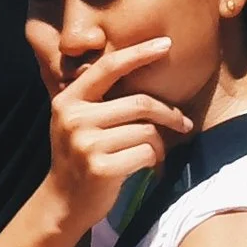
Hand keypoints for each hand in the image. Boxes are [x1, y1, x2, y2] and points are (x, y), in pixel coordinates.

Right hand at [47, 38, 189, 233]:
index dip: (138, 53)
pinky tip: (144, 166)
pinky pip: (146, 153)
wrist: (63, 202)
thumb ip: (98, 99)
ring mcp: (86, 144)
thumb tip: (143, 70)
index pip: (107, 67)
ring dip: (159, 143)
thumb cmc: (80, 156)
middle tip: (183, 122)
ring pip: (147, 131)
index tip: (165, 44)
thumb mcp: (77, 122)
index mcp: (68, 100)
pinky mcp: (100, 168)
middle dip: (168, 113)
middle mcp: (74, 118)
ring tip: (153, 152)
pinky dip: (153, 160)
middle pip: (139, 103)